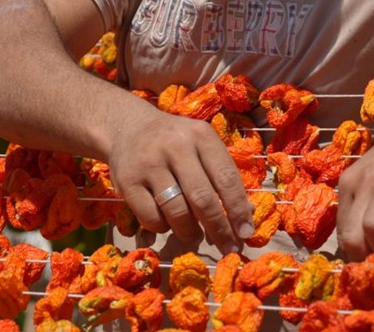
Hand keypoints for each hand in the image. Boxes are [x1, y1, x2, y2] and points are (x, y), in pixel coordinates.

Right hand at [105, 107, 254, 254]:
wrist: (128, 126)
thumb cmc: (175, 142)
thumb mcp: (201, 146)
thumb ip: (221, 174)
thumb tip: (244, 216)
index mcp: (201, 136)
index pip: (226, 178)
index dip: (238, 209)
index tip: (246, 233)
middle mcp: (175, 146)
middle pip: (202, 198)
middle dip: (219, 229)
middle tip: (228, 247)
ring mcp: (149, 164)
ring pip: (177, 211)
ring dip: (190, 232)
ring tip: (195, 236)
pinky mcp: (127, 181)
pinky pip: (151, 217)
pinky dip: (163, 228)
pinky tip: (167, 223)